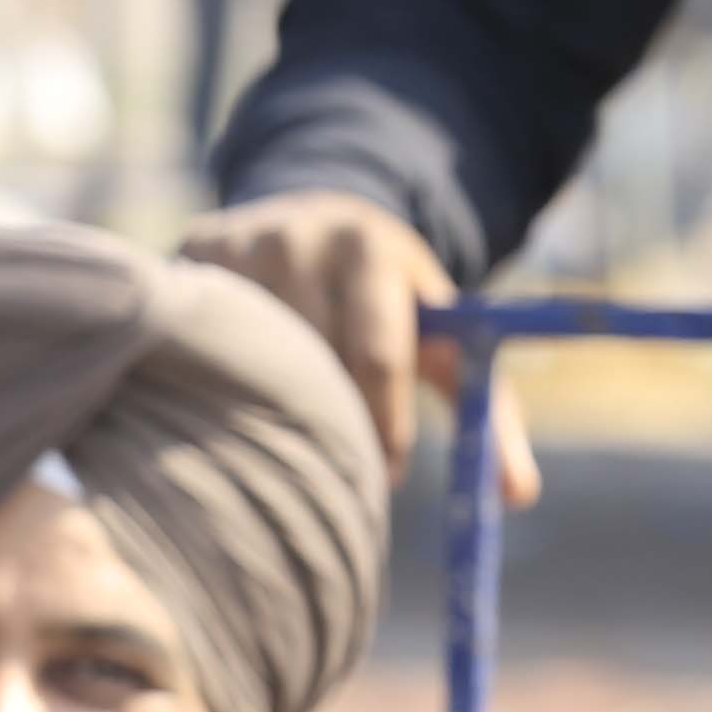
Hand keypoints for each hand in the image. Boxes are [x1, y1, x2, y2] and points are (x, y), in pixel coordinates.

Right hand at [177, 187, 532, 507]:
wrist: (319, 216)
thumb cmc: (396, 302)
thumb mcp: (445, 336)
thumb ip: (487, 409)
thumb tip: (519, 495)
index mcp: (373, 252)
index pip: (377, 355)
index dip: (384, 424)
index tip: (389, 473)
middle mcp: (300, 239)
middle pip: (311, 361)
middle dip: (332, 420)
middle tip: (339, 462)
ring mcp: (238, 246)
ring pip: (256, 360)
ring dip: (277, 406)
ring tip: (292, 426)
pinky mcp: (192, 257)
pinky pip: (207, 341)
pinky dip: (229, 378)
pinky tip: (243, 388)